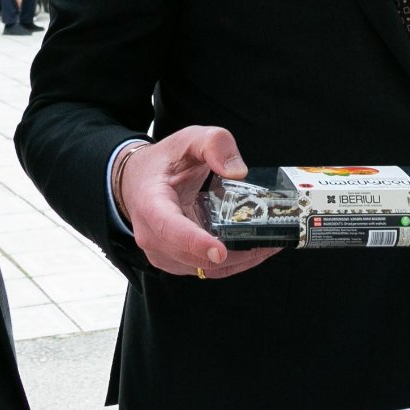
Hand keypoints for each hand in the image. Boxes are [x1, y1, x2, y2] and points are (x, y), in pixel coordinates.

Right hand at [117, 125, 280, 279]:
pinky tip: (255, 248)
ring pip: (204, 269)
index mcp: (150, 204)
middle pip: (194, 256)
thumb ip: (214, 144)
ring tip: (270, 242)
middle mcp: (152, 235)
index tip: (219, 250)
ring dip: (239, 260)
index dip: (194, 242)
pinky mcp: (175, 262)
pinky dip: (234, 262)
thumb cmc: (163, 162)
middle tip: (270, 238)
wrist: (139, 181)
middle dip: (234, 252)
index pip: (169, 228)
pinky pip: (208, 270)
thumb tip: (238, 172)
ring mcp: (163, 253)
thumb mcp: (189, 139)